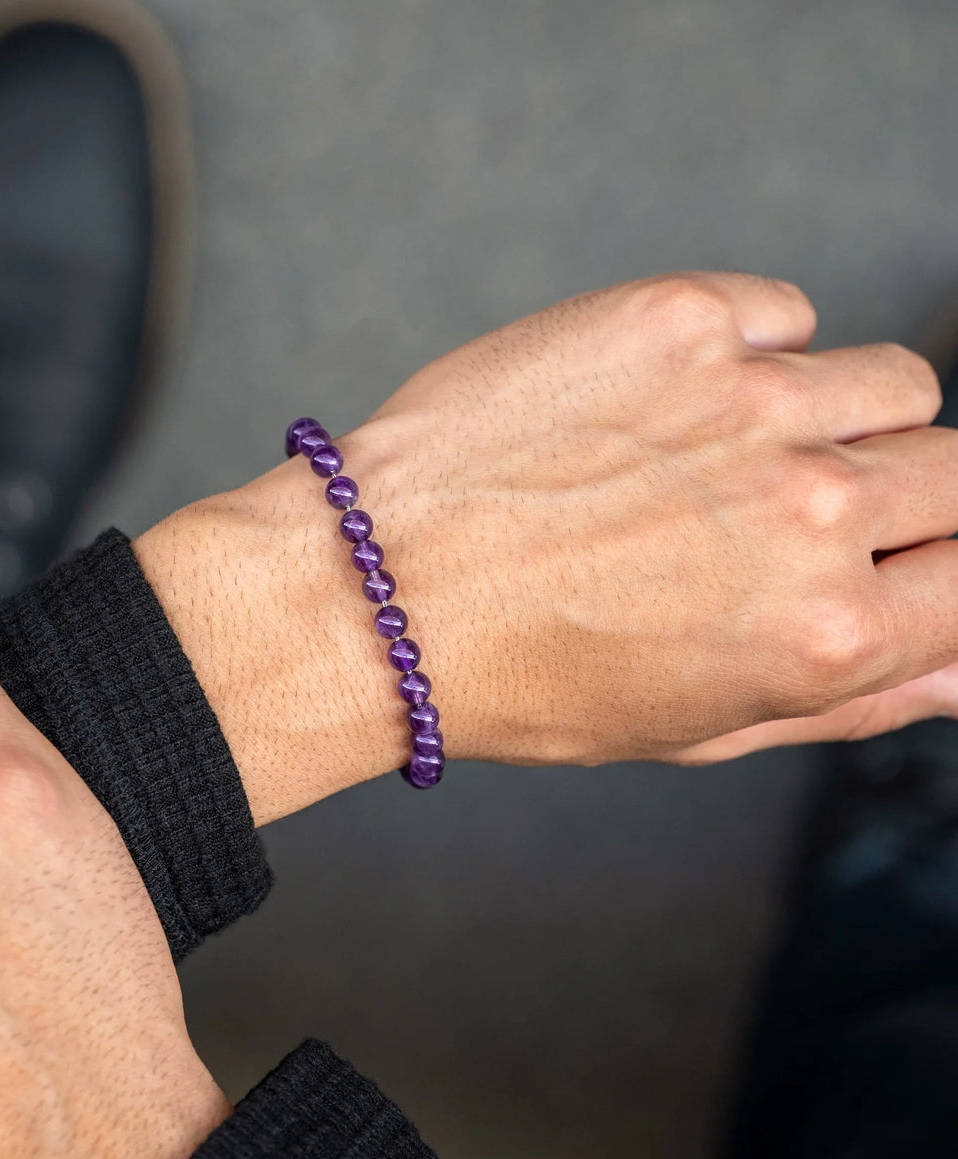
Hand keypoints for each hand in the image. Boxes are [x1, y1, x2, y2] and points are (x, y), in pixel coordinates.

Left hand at [135, 272, 957, 819]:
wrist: (375, 589)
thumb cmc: (518, 677)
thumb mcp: (691, 732)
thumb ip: (846, 700)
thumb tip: (953, 668)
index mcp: (825, 635)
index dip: (938, 574)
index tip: (894, 564)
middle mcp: (808, 510)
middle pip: (955, 472)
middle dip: (900, 500)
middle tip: (794, 514)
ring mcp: (747, 401)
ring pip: (888, 383)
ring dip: (832, 420)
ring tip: (720, 455)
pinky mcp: (677, 318)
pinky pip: (786, 312)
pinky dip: (754, 350)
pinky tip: (671, 399)